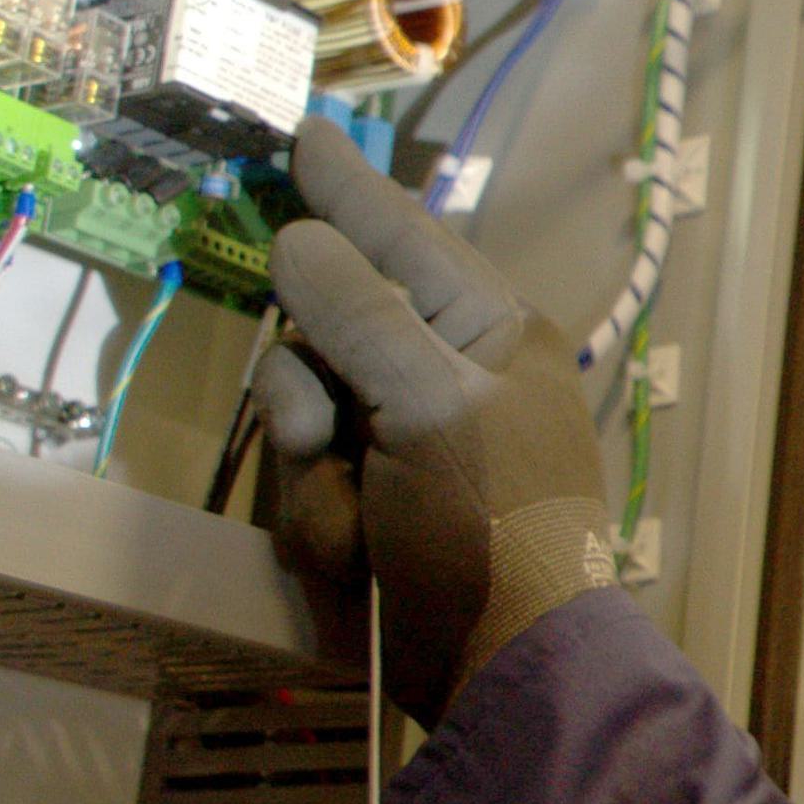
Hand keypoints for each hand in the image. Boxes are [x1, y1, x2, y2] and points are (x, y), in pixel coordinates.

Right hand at [255, 117, 613, 722]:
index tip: (302, 135)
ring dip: (313, 470)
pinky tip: (352, 558)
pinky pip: (306, 482)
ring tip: (356, 518)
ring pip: (299, 406)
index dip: (348, 189)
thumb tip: (302, 236)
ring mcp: (407, 442)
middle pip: (327, 325)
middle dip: (309, 389)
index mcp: (493, 331)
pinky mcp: (373, 505)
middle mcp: (450, 371)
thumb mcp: (429, 406)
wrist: (503, 668)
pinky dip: (319, 520)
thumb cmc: (492, 525)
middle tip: (321, 440)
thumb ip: (361, 314)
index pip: (404, 235)